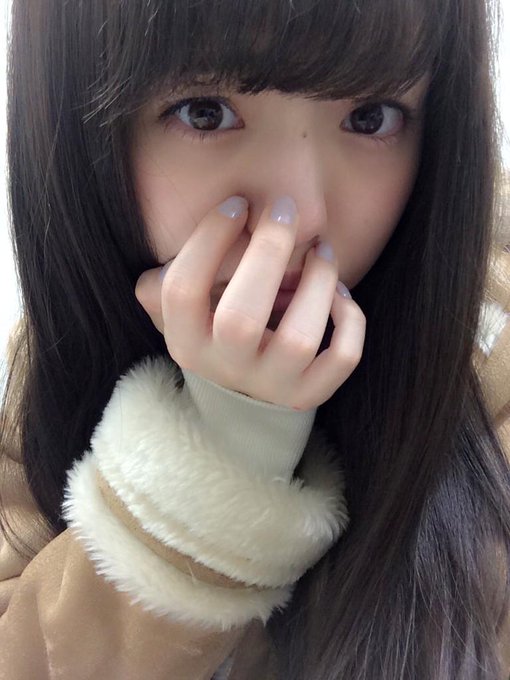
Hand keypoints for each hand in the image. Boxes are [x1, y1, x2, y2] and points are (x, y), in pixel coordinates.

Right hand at [135, 196, 365, 410]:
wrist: (243, 394)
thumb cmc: (214, 330)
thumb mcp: (182, 310)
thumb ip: (165, 280)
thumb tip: (174, 247)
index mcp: (185, 343)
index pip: (182, 291)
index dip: (208, 239)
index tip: (237, 205)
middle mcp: (224, 370)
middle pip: (240, 319)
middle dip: (267, 253)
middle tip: (283, 209)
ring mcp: (270, 386)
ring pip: (299, 340)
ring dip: (318, 283)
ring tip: (322, 250)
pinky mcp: (309, 394)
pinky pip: (342, 359)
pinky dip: (350, 321)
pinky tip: (338, 294)